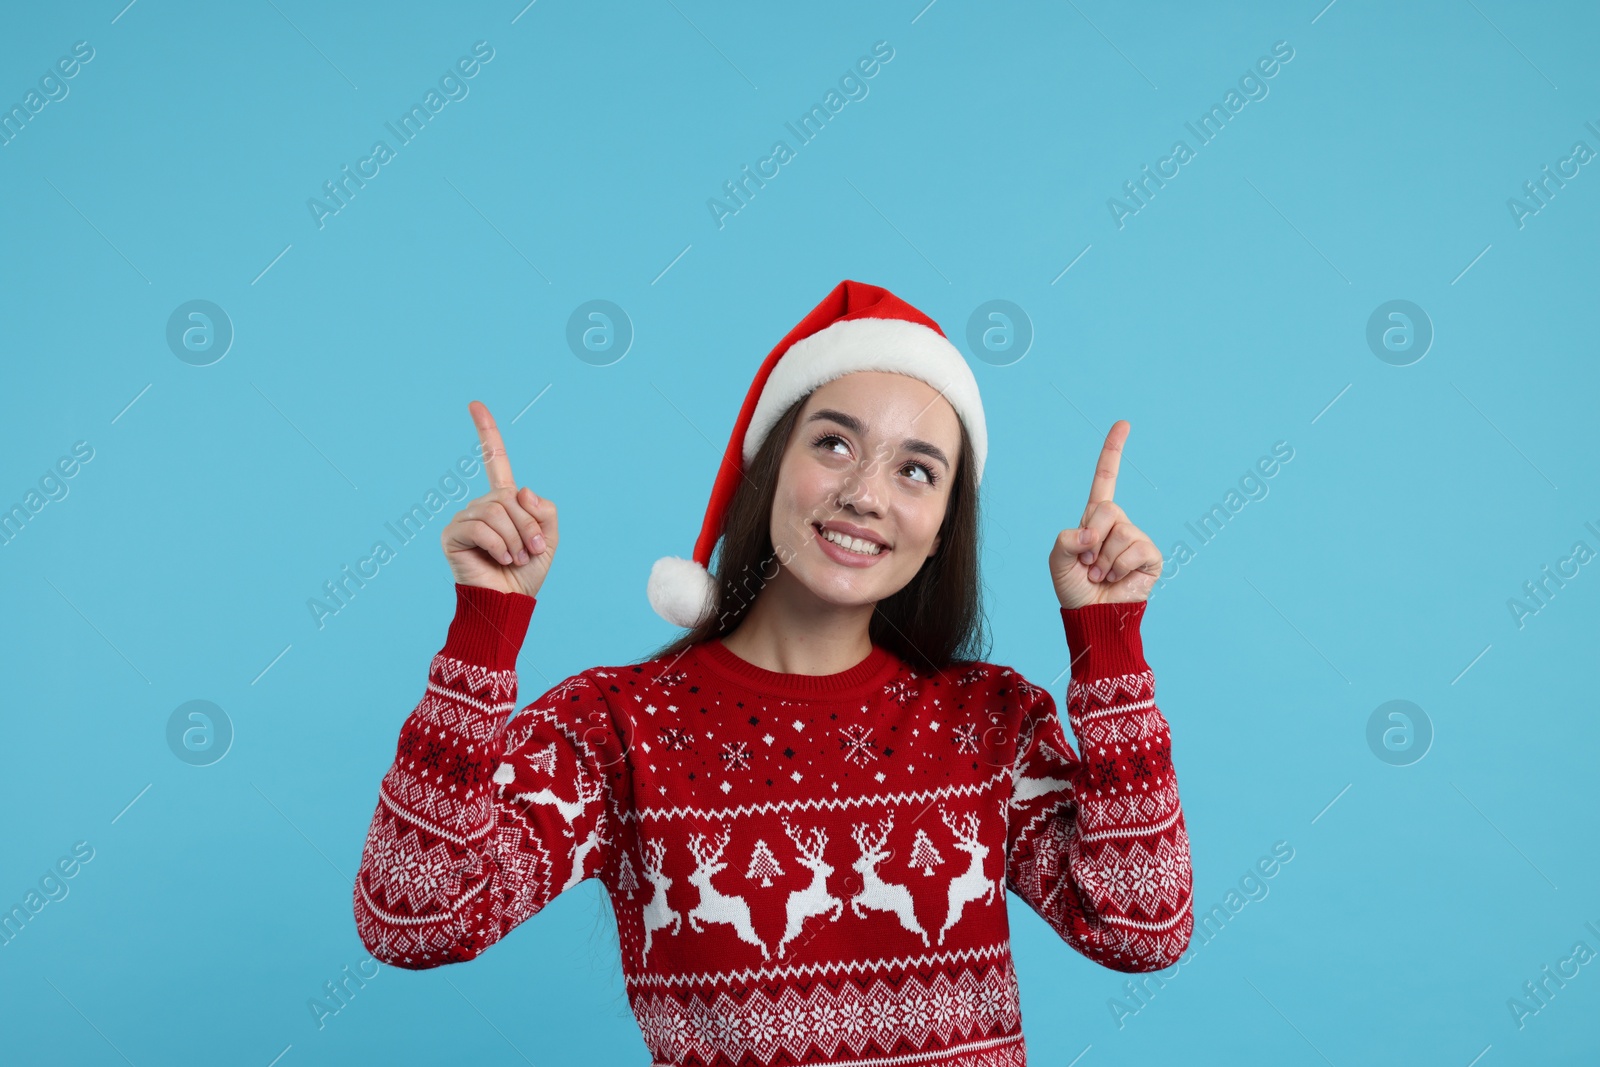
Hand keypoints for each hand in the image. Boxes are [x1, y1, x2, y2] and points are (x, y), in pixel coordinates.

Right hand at [440, 401, 559, 596]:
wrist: (509, 602)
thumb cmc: (526, 573)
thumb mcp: (549, 537)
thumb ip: (544, 509)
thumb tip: (519, 490)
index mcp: (504, 500)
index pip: (495, 460)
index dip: (486, 432)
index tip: (474, 404)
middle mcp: (481, 504)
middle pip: (509, 496)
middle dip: (528, 524)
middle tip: (533, 549)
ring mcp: (465, 517)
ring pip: (496, 510)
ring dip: (516, 537)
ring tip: (517, 557)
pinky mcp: (453, 534)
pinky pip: (481, 526)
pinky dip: (499, 544)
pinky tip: (502, 559)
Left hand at [1049, 420, 1160, 608]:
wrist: (1092, 616)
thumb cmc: (1074, 589)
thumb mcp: (1057, 560)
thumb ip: (1065, 539)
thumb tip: (1091, 534)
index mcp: (1094, 519)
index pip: (1105, 478)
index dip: (1113, 451)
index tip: (1124, 424)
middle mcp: (1118, 524)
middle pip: (1106, 508)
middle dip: (1091, 537)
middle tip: (1087, 562)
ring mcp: (1136, 538)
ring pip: (1119, 531)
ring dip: (1102, 559)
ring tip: (1100, 574)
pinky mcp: (1150, 556)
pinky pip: (1134, 549)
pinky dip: (1118, 567)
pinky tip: (1116, 579)